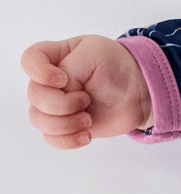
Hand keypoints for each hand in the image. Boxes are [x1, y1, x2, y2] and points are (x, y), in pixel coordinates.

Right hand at [21, 35, 153, 147]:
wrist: (139, 92)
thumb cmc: (118, 66)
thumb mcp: (95, 54)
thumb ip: (69, 68)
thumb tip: (57, 92)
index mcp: (55, 56)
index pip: (29, 60)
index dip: (38, 72)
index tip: (63, 79)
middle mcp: (49, 81)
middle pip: (34, 95)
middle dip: (61, 103)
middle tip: (86, 100)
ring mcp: (55, 104)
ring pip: (38, 119)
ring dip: (64, 123)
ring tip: (88, 119)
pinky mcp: (65, 124)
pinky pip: (50, 138)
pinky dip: (67, 140)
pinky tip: (86, 135)